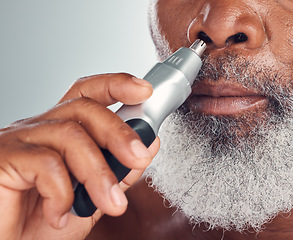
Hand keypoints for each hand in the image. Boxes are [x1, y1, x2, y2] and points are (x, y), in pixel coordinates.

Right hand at [0, 73, 159, 239]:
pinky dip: (63, 193)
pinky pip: (45, 164)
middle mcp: (39, 129)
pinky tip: (62, 213)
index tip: (144, 91)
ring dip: (99, 173)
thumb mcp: (93, 196)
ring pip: (70, 136)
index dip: (115, 85)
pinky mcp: (3, 159)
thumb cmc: (41, 224)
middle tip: (139, 158)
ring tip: (111, 204)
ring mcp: (19, 141)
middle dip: (118, 132)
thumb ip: (120, 170)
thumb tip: (149, 144)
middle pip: (84, 108)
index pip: (87, 95)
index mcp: (61, 133)